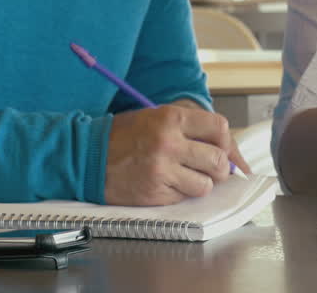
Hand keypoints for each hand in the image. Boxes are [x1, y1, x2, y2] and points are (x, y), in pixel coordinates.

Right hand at [106, 104, 234, 205]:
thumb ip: (191, 129)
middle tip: (209, 168)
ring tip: (185, 177)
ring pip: (205, 185)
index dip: (226, 142)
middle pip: (218, 160)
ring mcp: (162, 170)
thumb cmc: (124, 135)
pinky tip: (165, 183)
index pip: (219, 128)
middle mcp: (169, 142)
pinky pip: (184, 197)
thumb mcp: (157, 118)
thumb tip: (230, 153)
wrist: (87, 156)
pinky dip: (180, 193)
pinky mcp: (155, 193)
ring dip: (200, 184)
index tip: (222, 149)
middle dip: (219, 168)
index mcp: (171, 118)